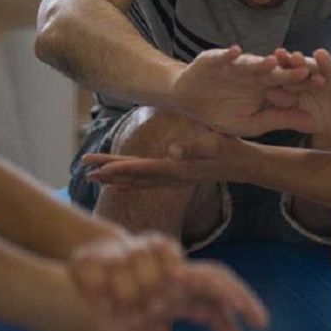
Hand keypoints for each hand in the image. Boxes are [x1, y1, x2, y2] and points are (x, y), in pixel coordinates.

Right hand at [62, 237, 269, 330]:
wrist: (75, 311)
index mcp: (173, 302)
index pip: (210, 310)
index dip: (227, 326)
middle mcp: (177, 286)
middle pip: (218, 289)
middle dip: (243, 304)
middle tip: (262, 325)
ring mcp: (174, 276)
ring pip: (217, 277)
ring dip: (239, 296)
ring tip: (256, 318)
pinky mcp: (172, 272)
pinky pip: (205, 276)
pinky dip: (223, 290)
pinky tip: (236, 306)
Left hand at [82, 131, 250, 190]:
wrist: (246, 166)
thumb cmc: (232, 151)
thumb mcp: (215, 144)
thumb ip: (194, 148)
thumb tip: (171, 151)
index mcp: (176, 169)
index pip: (142, 169)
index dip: (119, 169)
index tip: (97, 169)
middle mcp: (171, 177)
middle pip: (134, 175)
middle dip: (109, 171)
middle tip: (84, 168)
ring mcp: (174, 179)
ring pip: (138, 180)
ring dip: (116, 178)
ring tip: (94, 177)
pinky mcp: (178, 177)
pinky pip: (148, 182)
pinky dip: (131, 183)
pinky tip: (121, 186)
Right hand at [171, 46, 314, 136]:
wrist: (189, 102)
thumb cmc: (223, 114)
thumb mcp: (253, 123)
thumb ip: (280, 120)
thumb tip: (313, 123)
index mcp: (267, 87)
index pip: (289, 84)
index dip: (304, 84)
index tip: (322, 85)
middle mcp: (255, 73)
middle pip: (275, 71)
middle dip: (289, 71)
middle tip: (306, 70)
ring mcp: (236, 65)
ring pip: (251, 63)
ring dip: (260, 62)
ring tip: (271, 62)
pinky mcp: (216, 59)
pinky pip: (223, 56)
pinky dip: (228, 55)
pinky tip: (234, 52)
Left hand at [263, 48, 330, 136]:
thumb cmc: (321, 119)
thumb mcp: (303, 120)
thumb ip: (286, 113)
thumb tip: (267, 101)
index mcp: (302, 83)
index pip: (290, 76)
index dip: (281, 71)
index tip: (270, 67)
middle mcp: (319, 76)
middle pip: (309, 69)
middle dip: (301, 63)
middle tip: (293, 56)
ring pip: (329, 70)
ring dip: (325, 62)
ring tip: (319, 53)